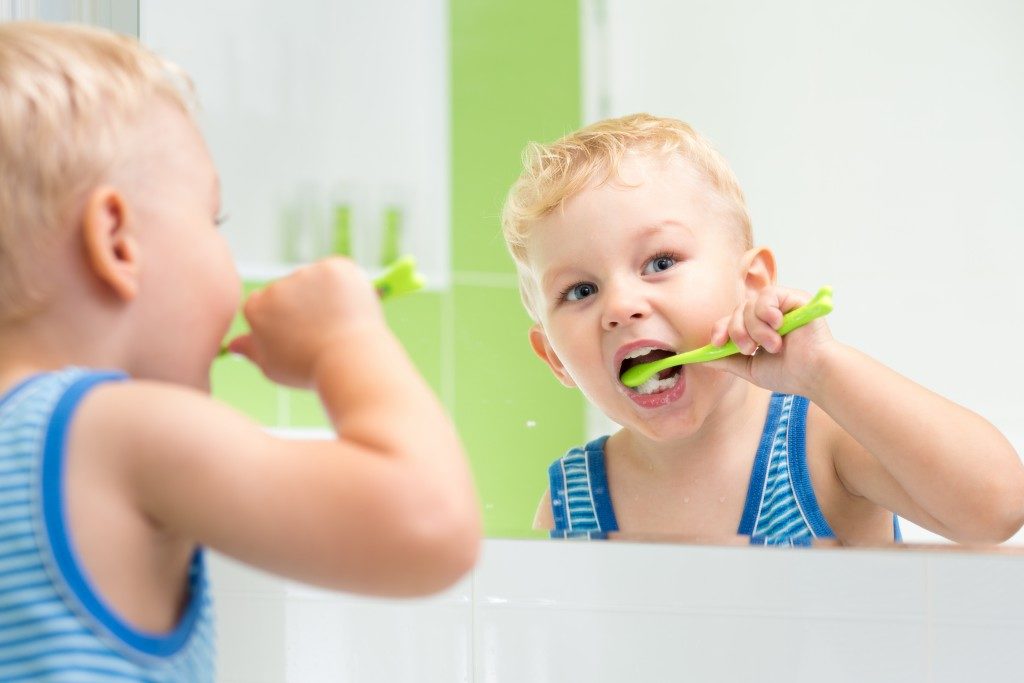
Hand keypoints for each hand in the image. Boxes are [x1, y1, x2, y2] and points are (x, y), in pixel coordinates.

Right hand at [227, 257, 385, 387]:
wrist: (348, 363)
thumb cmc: (310, 371)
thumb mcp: (273, 367)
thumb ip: (252, 351)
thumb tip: (233, 344)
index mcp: (255, 308)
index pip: (266, 303)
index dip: (288, 320)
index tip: (301, 336)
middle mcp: (275, 286)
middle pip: (292, 289)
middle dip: (307, 304)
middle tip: (324, 333)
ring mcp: (305, 273)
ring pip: (316, 279)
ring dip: (327, 295)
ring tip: (339, 325)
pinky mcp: (334, 267)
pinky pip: (339, 272)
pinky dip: (347, 287)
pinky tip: (350, 310)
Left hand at [704, 286, 835, 395]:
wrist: (813, 374)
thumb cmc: (788, 373)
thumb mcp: (749, 368)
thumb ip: (726, 360)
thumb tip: (701, 358)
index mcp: (757, 329)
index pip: (730, 320)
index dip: (720, 329)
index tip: (717, 344)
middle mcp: (767, 315)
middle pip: (737, 312)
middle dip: (738, 332)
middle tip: (751, 349)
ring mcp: (780, 305)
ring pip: (749, 305)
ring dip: (756, 328)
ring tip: (773, 345)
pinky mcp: (793, 297)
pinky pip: (768, 295)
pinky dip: (767, 312)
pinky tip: (777, 325)